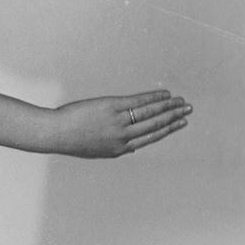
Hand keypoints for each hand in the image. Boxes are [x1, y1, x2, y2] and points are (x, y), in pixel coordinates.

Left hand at [52, 89, 191, 157]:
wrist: (55, 134)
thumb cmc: (71, 140)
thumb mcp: (95, 150)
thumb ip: (114, 147)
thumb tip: (131, 146)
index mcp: (119, 150)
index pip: (149, 138)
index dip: (167, 130)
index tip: (180, 124)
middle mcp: (122, 137)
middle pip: (155, 126)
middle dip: (174, 117)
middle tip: (188, 110)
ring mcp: (118, 123)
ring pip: (151, 114)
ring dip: (169, 106)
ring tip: (181, 100)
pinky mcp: (112, 108)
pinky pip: (138, 102)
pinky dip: (153, 97)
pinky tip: (164, 93)